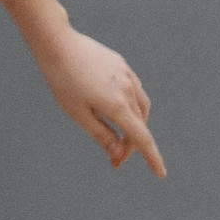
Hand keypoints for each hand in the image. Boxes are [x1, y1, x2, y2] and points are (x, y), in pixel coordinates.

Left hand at [37, 27, 165, 176]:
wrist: (58, 44)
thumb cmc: (63, 81)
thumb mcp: (79, 115)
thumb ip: (102, 135)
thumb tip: (118, 154)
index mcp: (117, 105)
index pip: (141, 138)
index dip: (151, 158)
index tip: (161, 174)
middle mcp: (128, 89)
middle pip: (140, 125)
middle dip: (130, 145)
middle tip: (114, 159)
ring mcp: (127, 75)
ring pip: (141, 107)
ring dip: (135, 125)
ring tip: (118, 137)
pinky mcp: (122, 65)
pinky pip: (135, 91)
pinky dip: (132, 106)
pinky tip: (117, 110)